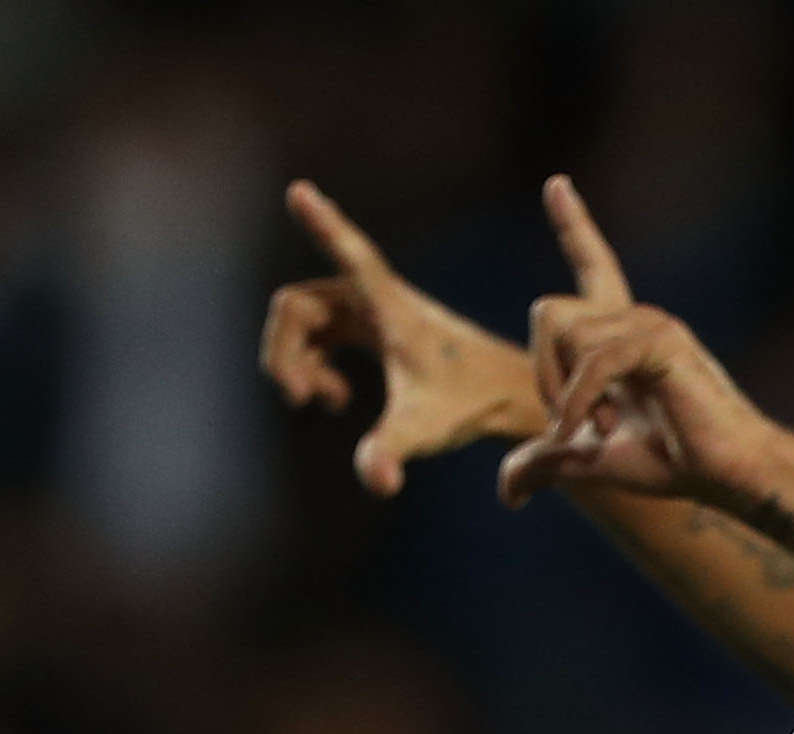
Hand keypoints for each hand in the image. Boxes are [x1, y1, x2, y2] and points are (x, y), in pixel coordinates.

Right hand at [259, 180, 543, 495]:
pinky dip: (311, 363)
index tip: (299, 190)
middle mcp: (377, 299)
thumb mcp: (426, 427)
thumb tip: (376, 482)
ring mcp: (371, 311)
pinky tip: (335, 400)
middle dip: (285, 351)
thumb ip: (392, 450)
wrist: (507, 399)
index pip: (350, 255)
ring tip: (323, 401)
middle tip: (302, 398)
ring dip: (296, 360)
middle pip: (298, 305)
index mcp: (391, 307)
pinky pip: (318, 331)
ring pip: (303, 319)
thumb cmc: (471, 405)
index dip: (323, 226)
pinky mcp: (372, 328)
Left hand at [496, 175, 786, 511]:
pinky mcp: (660, 339)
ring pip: (563, 331)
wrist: (727, 476)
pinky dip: (582, 400)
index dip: (573, 224)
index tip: (555, 183)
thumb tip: (507, 494)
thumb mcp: (591, 461)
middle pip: (547, 312)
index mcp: (620, 333)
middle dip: (542, 374)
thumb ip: (546, 461)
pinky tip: (601, 428)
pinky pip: (593, 359)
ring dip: (565, 392)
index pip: (592, 264)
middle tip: (570, 427)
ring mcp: (649, 322)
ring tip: (602, 429)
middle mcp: (635, 316)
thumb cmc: (672, 464)